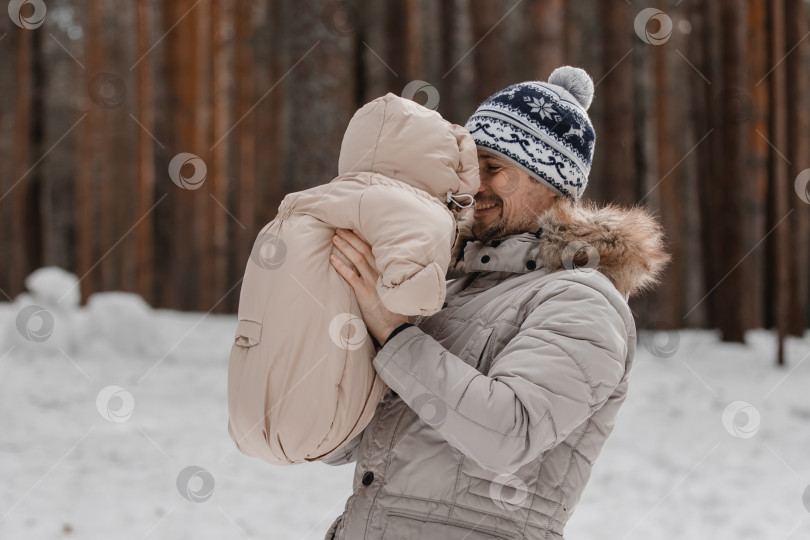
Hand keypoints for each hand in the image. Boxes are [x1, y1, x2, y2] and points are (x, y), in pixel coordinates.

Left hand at [329, 228, 408, 344]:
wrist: (395, 328)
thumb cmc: (395, 310)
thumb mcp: (395, 289)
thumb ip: (387, 277)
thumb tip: (378, 268)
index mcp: (388, 271)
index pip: (376, 249)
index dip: (364, 237)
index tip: (355, 227)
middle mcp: (381, 273)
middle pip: (365, 249)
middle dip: (352, 237)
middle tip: (340, 228)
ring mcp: (373, 282)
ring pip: (357, 258)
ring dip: (345, 247)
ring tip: (335, 237)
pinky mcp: (365, 293)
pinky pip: (350, 276)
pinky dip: (341, 266)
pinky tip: (332, 259)